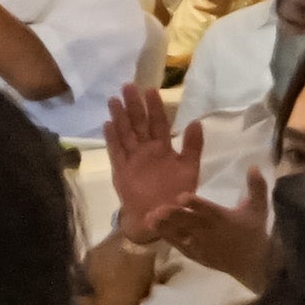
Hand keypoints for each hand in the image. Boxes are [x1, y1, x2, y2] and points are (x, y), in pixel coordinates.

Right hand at [100, 82, 202, 234]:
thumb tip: (196, 122)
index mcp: (162, 147)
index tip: (151, 90)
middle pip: (138, 123)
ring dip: (119, 117)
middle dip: (133, 105)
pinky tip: (107, 125)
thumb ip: (193, 146)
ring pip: (125, 134)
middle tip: (128, 86)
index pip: (158, 122)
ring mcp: (132, 159)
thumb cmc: (177, 193)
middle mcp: (146, 150)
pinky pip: (116, 152)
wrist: (162, 218)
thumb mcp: (190, 168)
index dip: (155, 107)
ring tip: (114, 100)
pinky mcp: (121, 171)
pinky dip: (112, 139)